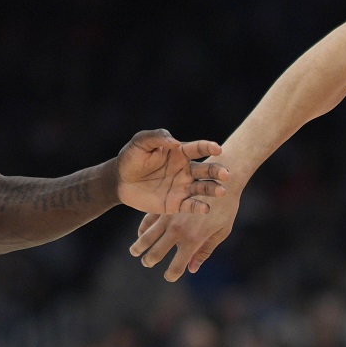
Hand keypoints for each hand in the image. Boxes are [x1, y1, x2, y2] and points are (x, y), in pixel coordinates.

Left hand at [115, 130, 230, 216]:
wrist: (119, 182)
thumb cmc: (131, 158)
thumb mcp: (140, 143)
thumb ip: (157, 137)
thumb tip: (175, 142)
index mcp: (180, 153)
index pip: (198, 149)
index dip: (209, 148)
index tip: (218, 149)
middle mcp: (186, 170)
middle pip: (206, 170)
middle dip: (217, 172)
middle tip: (226, 175)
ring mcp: (183, 187)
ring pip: (203, 188)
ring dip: (213, 189)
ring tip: (221, 192)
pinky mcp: (176, 203)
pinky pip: (190, 205)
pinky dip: (199, 207)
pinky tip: (205, 208)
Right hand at [130, 175, 240, 280]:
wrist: (224, 178)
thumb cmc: (228, 207)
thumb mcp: (221, 232)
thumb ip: (205, 251)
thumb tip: (192, 269)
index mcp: (193, 240)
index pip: (177, 266)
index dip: (172, 274)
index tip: (169, 277)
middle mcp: (178, 230)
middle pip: (157, 252)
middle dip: (150, 260)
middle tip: (147, 263)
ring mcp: (169, 217)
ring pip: (147, 236)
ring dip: (139, 246)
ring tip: (134, 252)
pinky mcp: (165, 204)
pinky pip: (148, 219)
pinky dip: (142, 228)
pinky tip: (140, 233)